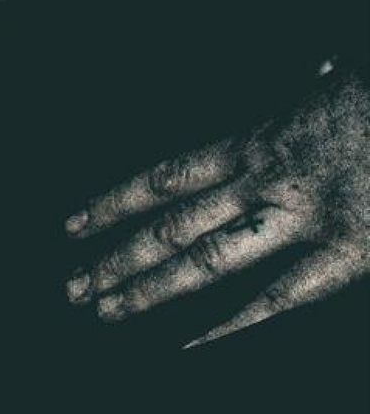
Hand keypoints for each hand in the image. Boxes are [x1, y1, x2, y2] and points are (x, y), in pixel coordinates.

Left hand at [64, 66, 369, 343]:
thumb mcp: (341, 83)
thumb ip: (318, 86)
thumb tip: (316, 71)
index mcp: (257, 144)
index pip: (168, 177)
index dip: (116, 202)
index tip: (73, 226)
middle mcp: (262, 182)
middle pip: (172, 224)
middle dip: (118, 257)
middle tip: (71, 288)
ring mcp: (301, 218)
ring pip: (208, 259)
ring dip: (153, 288)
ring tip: (104, 310)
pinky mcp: (347, 249)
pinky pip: (282, 293)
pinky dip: (237, 322)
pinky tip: (194, 342)